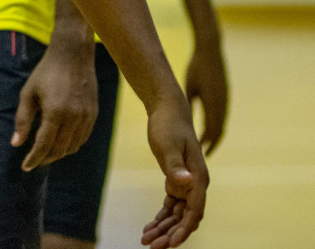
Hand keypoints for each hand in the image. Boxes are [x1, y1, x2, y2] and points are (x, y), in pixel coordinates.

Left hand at [12, 40, 98, 169]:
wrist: (73, 56)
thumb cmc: (46, 73)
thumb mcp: (28, 94)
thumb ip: (23, 120)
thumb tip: (16, 144)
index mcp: (55, 113)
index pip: (44, 145)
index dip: (34, 158)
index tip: (25, 167)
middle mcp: (74, 118)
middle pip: (60, 149)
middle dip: (45, 158)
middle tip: (33, 161)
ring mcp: (86, 117)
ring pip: (73, 146)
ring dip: (59, 154)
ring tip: (45, 153)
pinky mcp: (93, 115)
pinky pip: (82, 138)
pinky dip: (71, 144)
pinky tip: (61, 142)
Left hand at [140, 94, 208, 247]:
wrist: (166, 111)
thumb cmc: (168, 126)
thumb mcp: (167, 144)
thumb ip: (175, 165)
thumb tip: (187, 182)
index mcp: (199, 179)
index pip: (194, 212)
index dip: (183, 230)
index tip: (171, 244)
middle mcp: (196, 185)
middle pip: (186, 218)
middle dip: (171, 234)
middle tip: (153, 247)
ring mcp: (187, 185)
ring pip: (177, 215)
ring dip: (164, 229)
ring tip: (146, 241)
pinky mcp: (175, 182)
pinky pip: (170, 206)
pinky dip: (161, 218)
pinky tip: (149, 227)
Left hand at [184, 41, 228, 153]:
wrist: (211, 52)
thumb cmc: (196, 68)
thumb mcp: (190, 86)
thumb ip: (190, 103)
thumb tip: (186, 121)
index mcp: (213, 103)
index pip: (212, 129)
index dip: (207, 142)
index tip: (201, 153)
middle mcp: (222, 104)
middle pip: (219, 130)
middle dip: (213, 142)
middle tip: (205, 154)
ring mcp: (225, 100)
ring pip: (222, 123)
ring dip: (215, 135)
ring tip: (207, 144)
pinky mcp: (225, 96)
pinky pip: (222, 115)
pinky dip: (217, 124)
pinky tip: (209, 127)